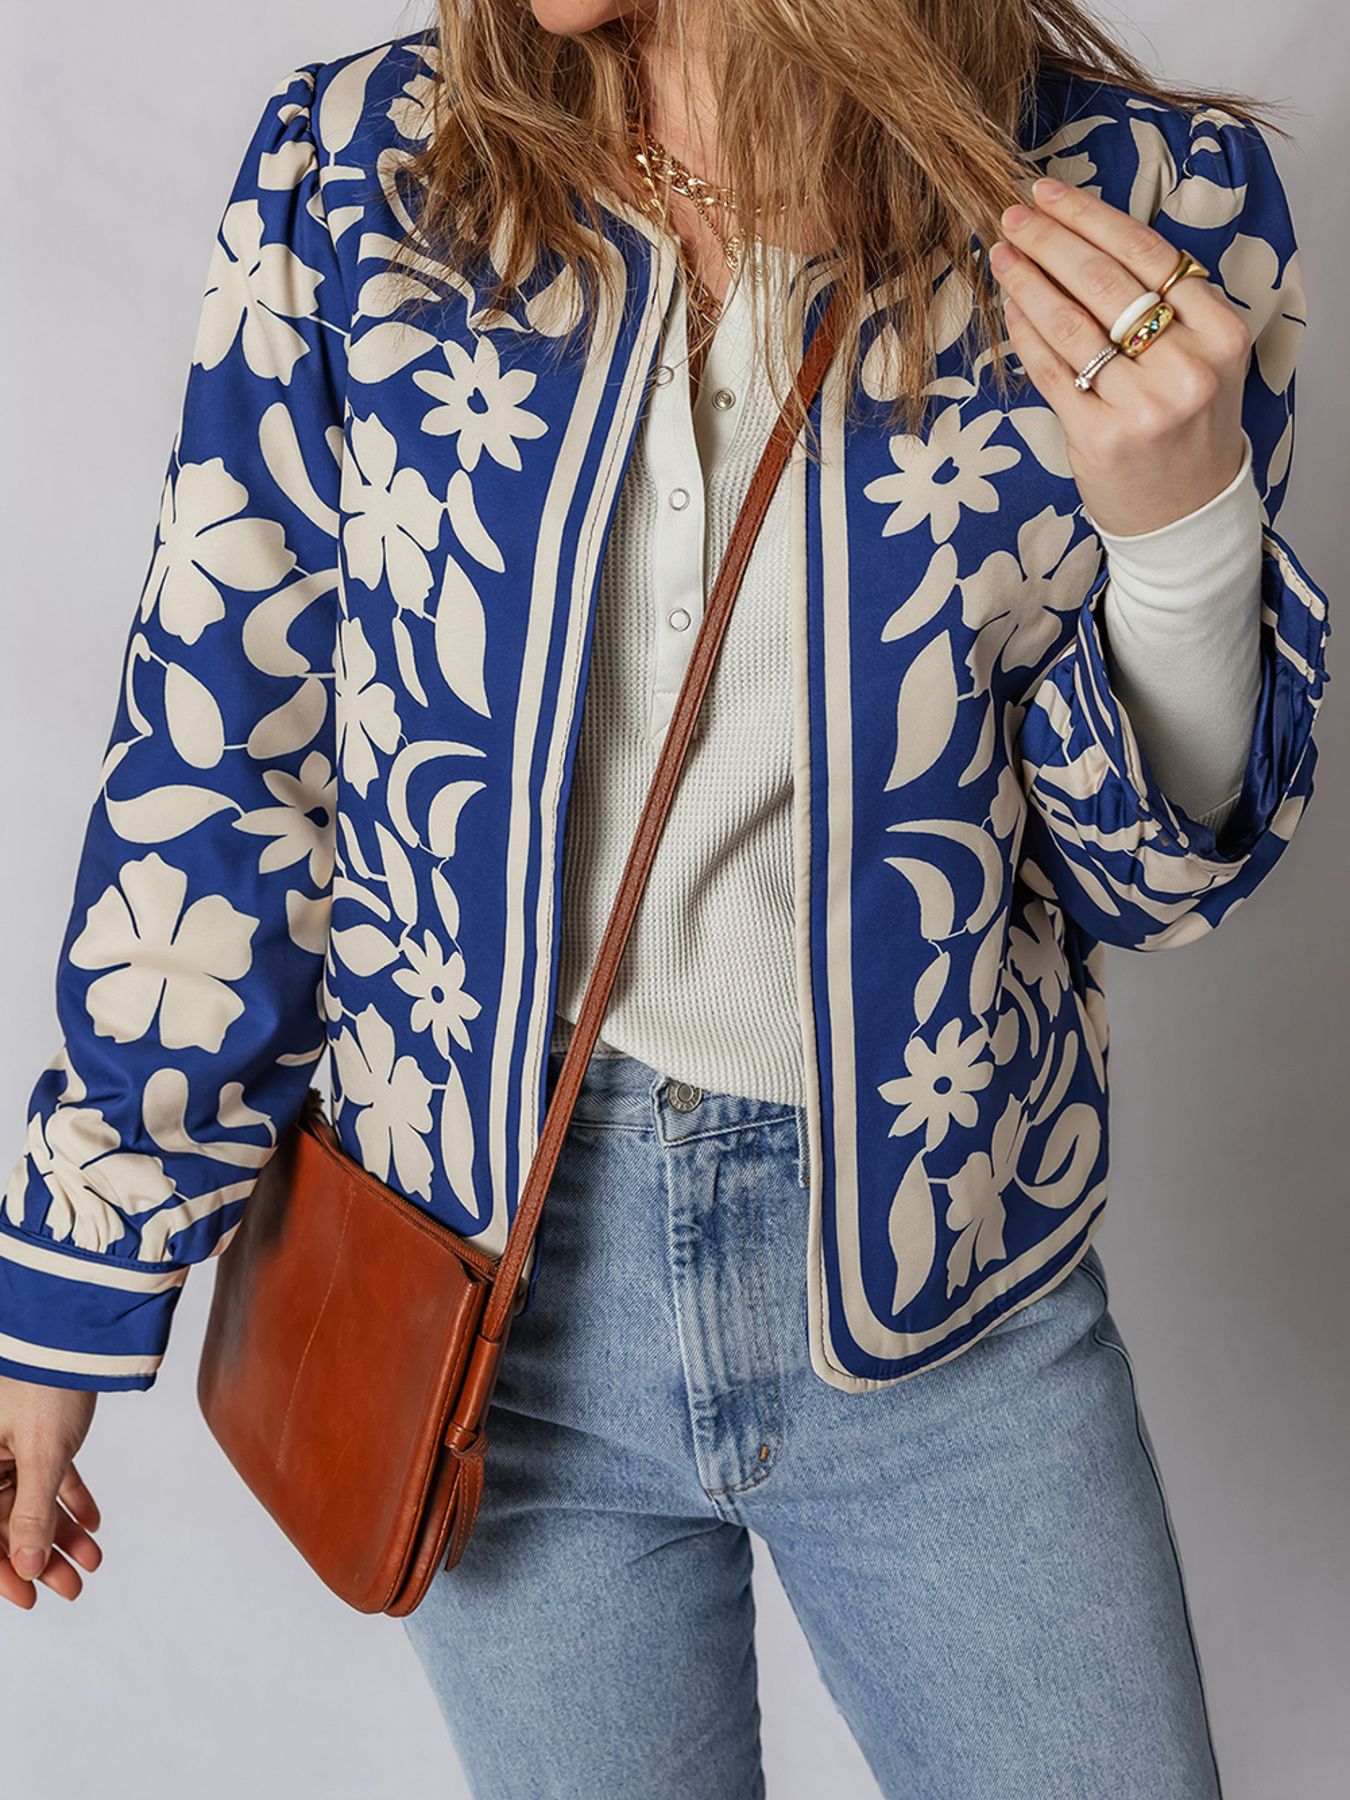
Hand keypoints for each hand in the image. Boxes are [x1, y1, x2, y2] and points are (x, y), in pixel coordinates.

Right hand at [0, 1375, 101, 1607]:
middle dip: (41, 1556)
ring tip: (91, 1560)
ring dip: (61, 1533)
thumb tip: (26, 1563)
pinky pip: (51, 1479)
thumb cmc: (47, 1382)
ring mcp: (9, 1448)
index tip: (29, 1597)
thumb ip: (31, 1511)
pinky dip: (71, 1501)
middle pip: (6, 1524)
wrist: (77, 1333)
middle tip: (73, 1585)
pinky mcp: (38, 1437)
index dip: (2, 1570)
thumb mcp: (41, 1453)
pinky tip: (93, 1524)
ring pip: (32, 1504)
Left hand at [989, 177, 1252, 536]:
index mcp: (1220, 332)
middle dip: (1049, 240)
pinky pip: (1051, 371)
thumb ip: (1162, 304)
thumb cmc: (1186, 423)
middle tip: (1010, 215)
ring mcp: (1144, 404)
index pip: (1147, 253)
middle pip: (1104, 281)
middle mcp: (1188, 366)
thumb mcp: (1201, 357)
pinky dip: (1025, 334)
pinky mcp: (1100, 437)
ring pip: (1070, 324)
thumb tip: (1079, 238)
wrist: (1186, 511)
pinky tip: (1009, 306)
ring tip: (1000, 254)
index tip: (1049, 194)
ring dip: (1027, 281)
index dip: (1090, 216)